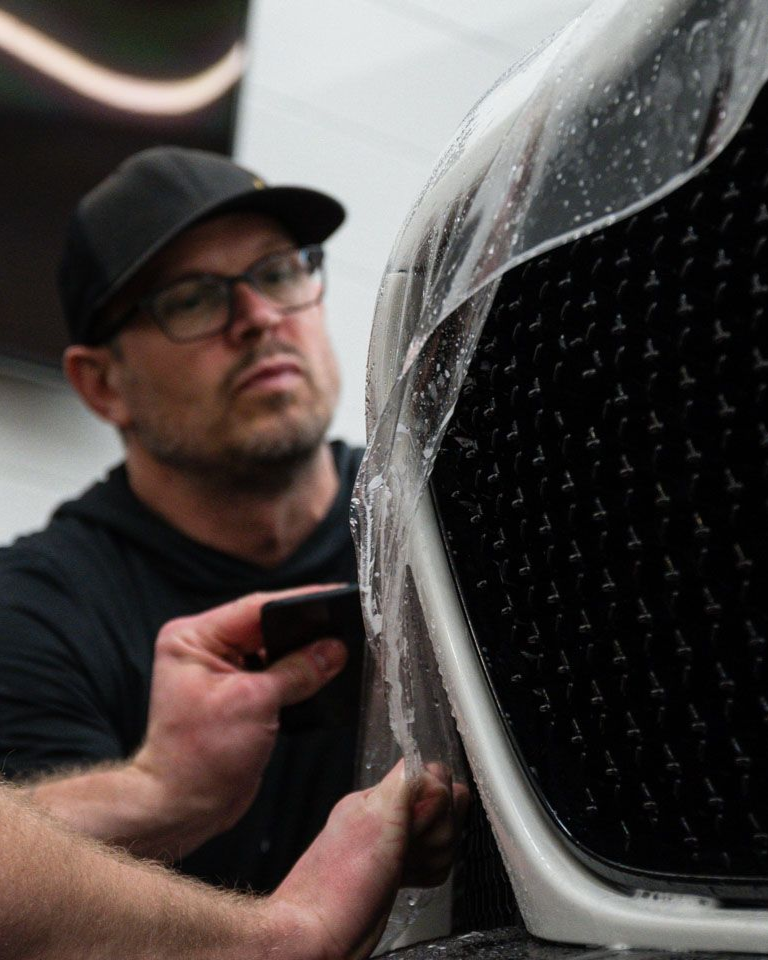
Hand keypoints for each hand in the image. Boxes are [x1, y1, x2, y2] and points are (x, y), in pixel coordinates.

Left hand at [130, 586, 347, 852]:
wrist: (184, 808)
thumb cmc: (198, 757)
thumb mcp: (254, 704)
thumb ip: (298, 670)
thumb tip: (333, 648)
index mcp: (193, 638)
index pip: (255, 608)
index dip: (299, 603)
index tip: (334, 596)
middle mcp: (204, 649)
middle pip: (266, 627)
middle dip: (304, 631)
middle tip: (343, 629)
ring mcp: (220, 672)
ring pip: (274, 650)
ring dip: (302, 656)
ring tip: (336, 656)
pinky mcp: (237, 694)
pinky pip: (274, 673)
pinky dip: (296, 677)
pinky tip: (319, 678)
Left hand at [271, 759, 469, 959]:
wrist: (319, 937)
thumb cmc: (336, 885)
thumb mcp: (377, 819)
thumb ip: (403, 784)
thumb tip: (422, 759)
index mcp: (380, 797)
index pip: (433, 778)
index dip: (437, 802)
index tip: (418, 823)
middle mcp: (388, 817)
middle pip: (443, 809)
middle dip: (438, 832)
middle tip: (410, 849)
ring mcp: (394, 845)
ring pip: (441, 837)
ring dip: (433, 856)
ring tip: (405, 868)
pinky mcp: (398, 871)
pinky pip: (433, 862)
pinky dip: (429, 873)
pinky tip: (408, 880)